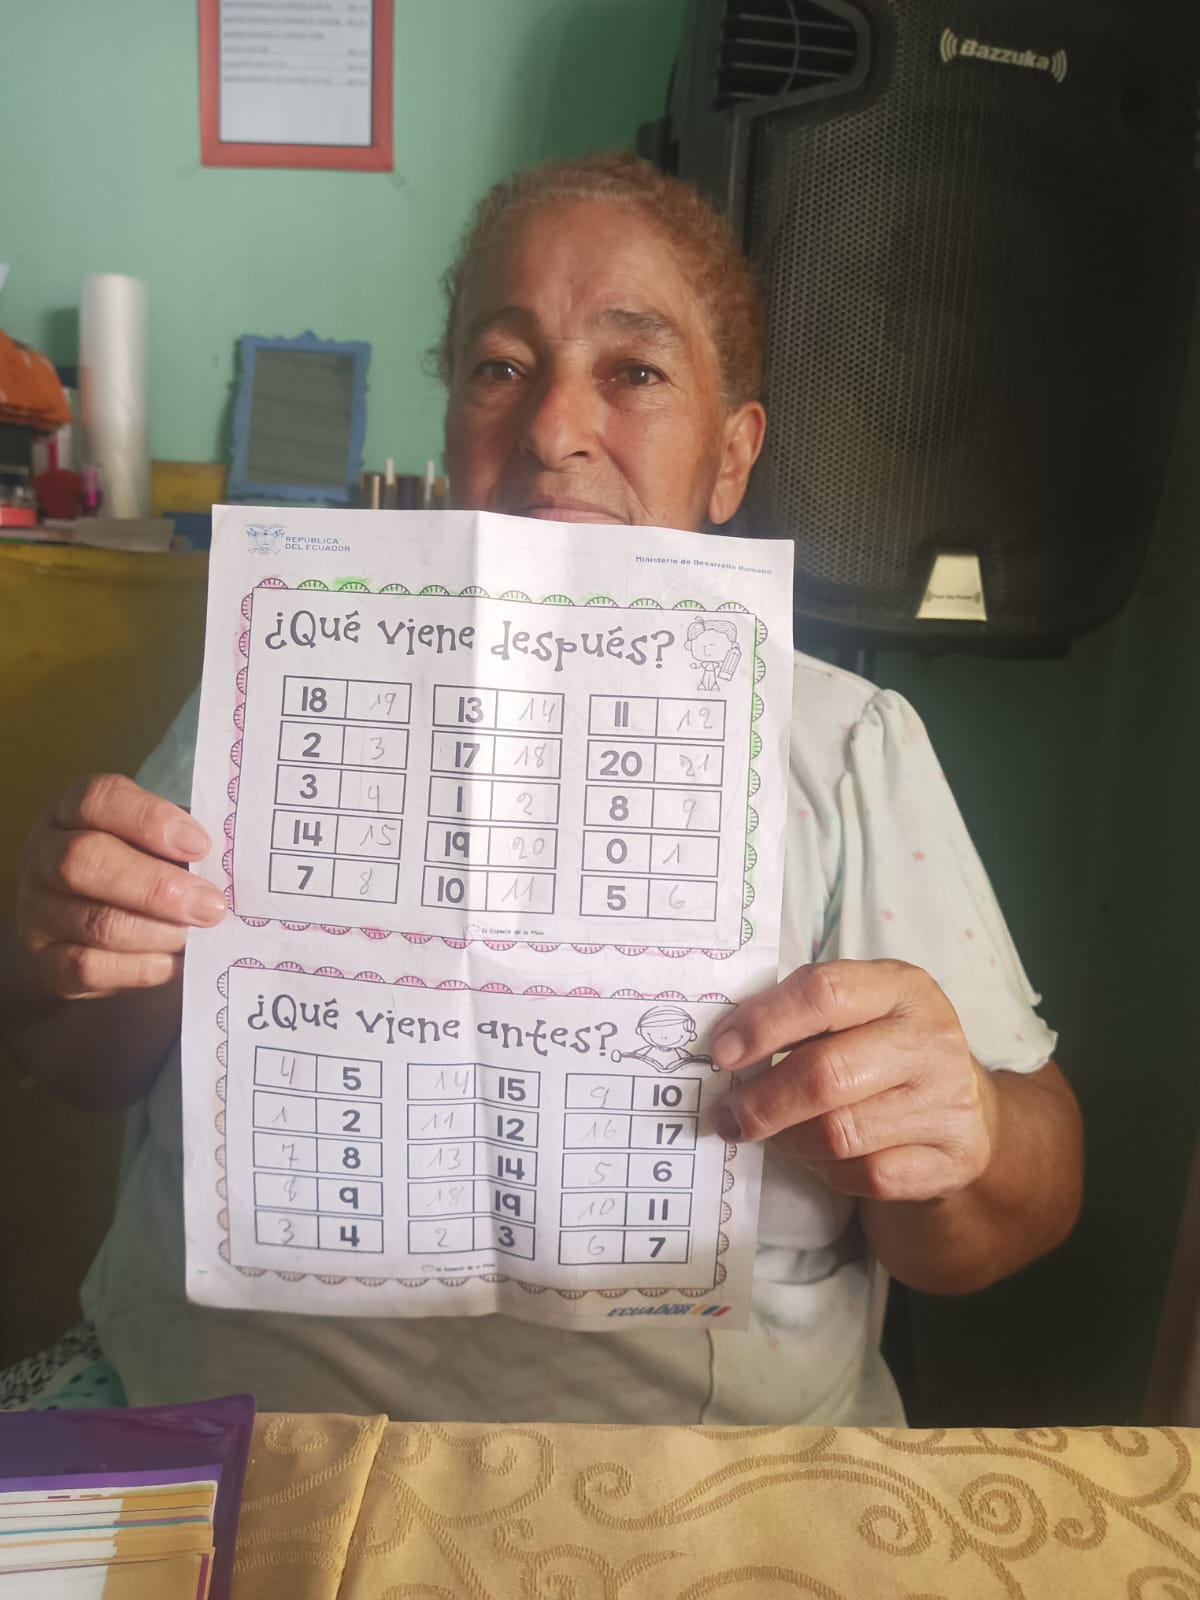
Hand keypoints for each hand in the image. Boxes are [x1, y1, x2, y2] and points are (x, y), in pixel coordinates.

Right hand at [15, 773, 225, 1000]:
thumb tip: (232, 864)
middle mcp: (43, 855)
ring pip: (95, 921)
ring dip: (159, 932)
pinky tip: (173, 961)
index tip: (201, 845)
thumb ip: (180, 845)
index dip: (149, 819)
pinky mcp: (45, 961)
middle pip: (84, 860)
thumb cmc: (133, 868)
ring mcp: (37, 911)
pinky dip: (141, 967)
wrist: (79, 927)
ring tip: (198, 936)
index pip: (97, 799)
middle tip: (211, 905)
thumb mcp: (150, 842)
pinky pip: (88, 968)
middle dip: (157, 886)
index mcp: (71, 811)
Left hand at [710, 960, 997, 1202]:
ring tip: (775, 1135)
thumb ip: (800, 1018)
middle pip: (825, 1074)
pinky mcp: (954, 1157)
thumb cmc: (884, 1051)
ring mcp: (948, 1100)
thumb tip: (726, 1049)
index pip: (823, 993)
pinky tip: (822, 1158)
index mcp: (900, 987)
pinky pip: (868, 1175)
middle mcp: (931, 1038)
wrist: (963, 1110)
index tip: (721, 1054)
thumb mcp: (857, 1014)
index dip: (763, 1023)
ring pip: (840, 1133)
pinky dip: (830, 1171)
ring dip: (790, 1140)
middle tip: (728, 1116)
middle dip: (762, 1101)